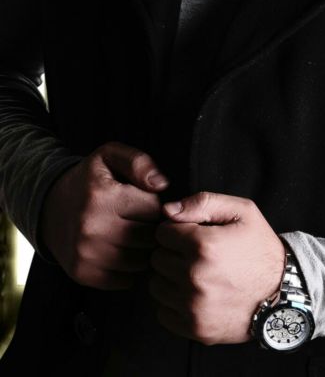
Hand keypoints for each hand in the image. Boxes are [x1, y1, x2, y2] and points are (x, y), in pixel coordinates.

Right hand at [39, 141, 168, 289]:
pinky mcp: (82, 273)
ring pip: (140, 261)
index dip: (155, 206)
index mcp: (102, 196)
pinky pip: (125, 280)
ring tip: (135, 237)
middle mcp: (92, 227)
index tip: (145, 203)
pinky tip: (124, 252)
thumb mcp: (110, 156)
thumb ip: (139, 162)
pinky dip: (131, 270)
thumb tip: (161, 185)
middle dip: (152, 229)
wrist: (50, 207)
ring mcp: (85, 254)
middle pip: (148, 237)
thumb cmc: (89, 180)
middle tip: (143, 222)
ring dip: (144, 251)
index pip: (153, 209)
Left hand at [149, 192, 285, 344]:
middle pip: (157, 259)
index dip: (176, 230)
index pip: (162, 233)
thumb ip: (203, 202)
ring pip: (156, 286)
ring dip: (170, 278)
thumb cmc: (260, 248)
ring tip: (196, 274)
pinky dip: (174, 303)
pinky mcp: (195, 329)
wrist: (283, 292)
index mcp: (203, 245)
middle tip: (196, 255)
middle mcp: (195, 277)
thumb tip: (168, 210)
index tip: (192, 235)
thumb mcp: (242, 211)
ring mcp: (194, 307)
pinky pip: (163, 312)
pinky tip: (195, 294)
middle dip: (173, 253)